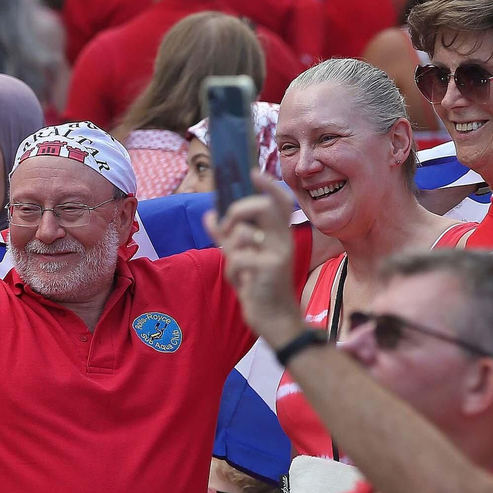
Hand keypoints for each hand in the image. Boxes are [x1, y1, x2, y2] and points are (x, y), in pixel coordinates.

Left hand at [206, 175, 305, 345]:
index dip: (267, 184)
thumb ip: (227, 236)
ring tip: (238, 267)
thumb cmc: (260, 288)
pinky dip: (232, 272)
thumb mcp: (242, 258)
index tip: (252, 172)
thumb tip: (209, 214)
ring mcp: (278, 253)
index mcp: (279, 235)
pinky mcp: (270, 269)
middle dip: (238, 211)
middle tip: (228, 226)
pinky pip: (238, 258)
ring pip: (243, 233)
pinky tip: (242, 284)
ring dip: (231, 251)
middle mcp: (283, 240)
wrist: (275, 320)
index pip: (279, 201)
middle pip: (263, 206)